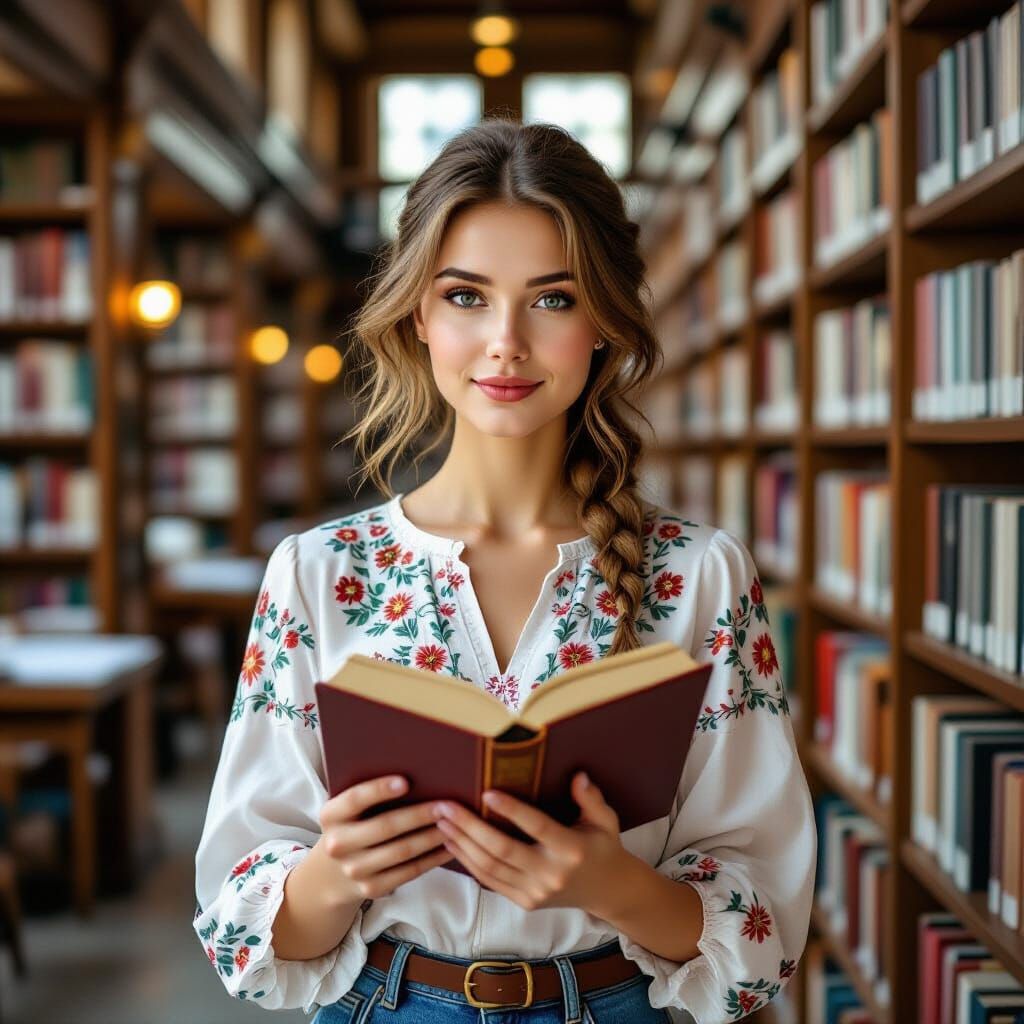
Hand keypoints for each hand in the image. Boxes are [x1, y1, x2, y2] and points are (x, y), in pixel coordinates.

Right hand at [318, 775, 450, 902]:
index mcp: (331, 815)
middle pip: (385, 827)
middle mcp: (338, 844)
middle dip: (420, 815)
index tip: (406, 781)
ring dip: (431, 837)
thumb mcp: (348, 810)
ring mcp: (354, 870)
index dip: (379, 790)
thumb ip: (370, 794)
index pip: (355, 799)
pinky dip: (432, 859)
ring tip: (453, 824)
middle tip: (446, 805)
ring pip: (401, 851)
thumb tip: (417, 775)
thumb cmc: (352, 827)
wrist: (331, 874)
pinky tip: (448, 846)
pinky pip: (408, 872)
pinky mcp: (371, 888)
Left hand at [431, 771, 629, 914]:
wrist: (607, 891)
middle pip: (501, 849)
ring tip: (441, 821)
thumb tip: (578, 776)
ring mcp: (535, 892)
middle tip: (445, 806)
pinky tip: (453, 843)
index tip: (486, 792)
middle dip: (469, 826)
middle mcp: (551, 874)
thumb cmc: (603, 847)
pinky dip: (468, 862)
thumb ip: (590, 798)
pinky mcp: (524, 902)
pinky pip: (490, 881)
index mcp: (571, 850)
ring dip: (461, 843)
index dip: (511, 810)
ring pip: (489, 867)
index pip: (536, 827)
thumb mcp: (605, 820)